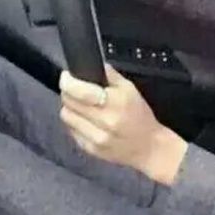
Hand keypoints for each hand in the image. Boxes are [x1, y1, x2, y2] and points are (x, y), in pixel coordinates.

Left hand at [59, 64, 187, 185]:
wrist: (149, 147)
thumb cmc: (141, 118)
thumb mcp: (132, 90)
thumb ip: (111, 76)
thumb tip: (96, 66)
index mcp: (115, 103)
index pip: (80, 91)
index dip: (68, 82)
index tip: (66, 77)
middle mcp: (104, 121)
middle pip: (69, 103)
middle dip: (68, 92)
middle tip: (75, 89)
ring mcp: (96, 137)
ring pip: (66, 117)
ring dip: (70, 108)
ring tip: (81, 106)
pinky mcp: (90, 149)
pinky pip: (71, 131)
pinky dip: (75, 123)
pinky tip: (87, 120)